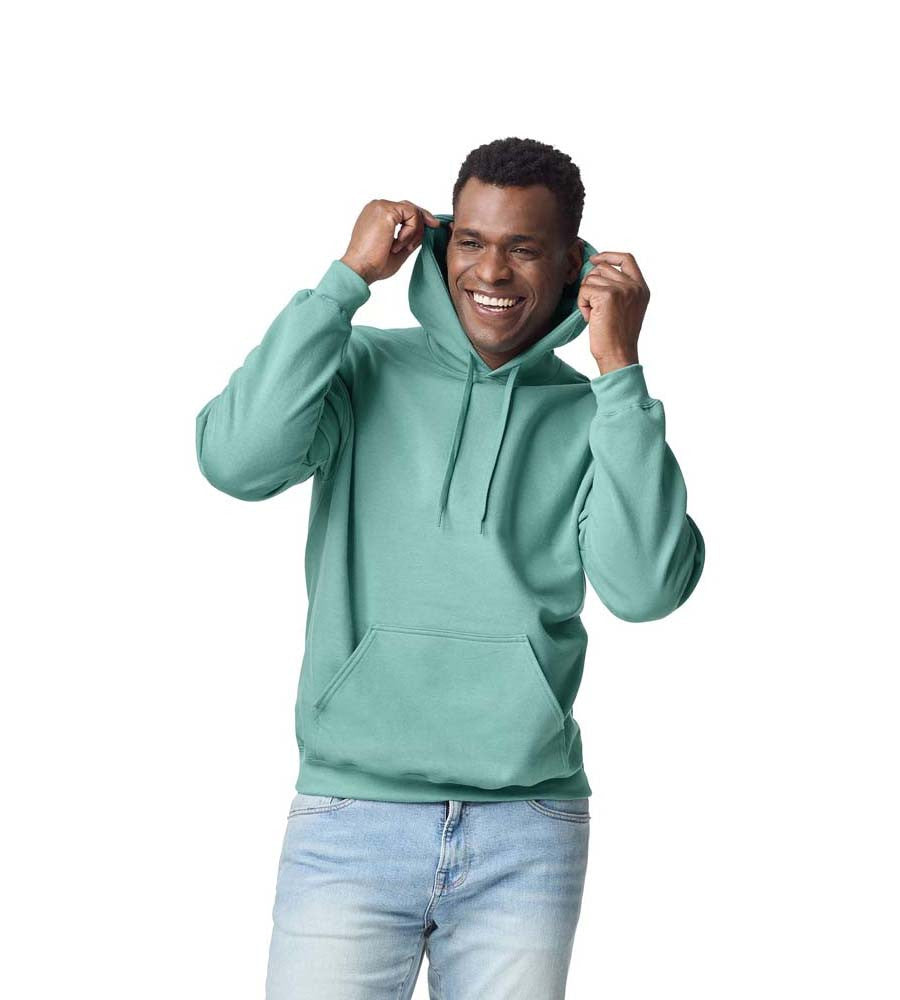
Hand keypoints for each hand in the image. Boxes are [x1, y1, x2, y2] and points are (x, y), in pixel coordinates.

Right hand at [340, 199, 440, 283]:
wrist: (360, 269)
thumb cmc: (373, 263)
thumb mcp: (399, 248)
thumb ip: (410, 236)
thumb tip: (425, 231)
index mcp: (376, 215)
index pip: (403, 210)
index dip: (419, 218)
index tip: (433, 225)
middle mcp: (377, 207)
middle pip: (410, 207)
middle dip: (422, 222)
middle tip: (426, 235)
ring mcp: (381, 206)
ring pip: (413, 212)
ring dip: (414, 233)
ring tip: (400, 248)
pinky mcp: (386, 210)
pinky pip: (412, 215)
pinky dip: (411, 232)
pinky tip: (398, 244)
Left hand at [577, 251, 649, 373]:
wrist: (618, 355)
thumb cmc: (618, 337)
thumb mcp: (627, 308)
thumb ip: (620, 288)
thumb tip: (596, 269)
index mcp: (641, 288)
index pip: (627, 258)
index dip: (608, 255)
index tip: (594, 260)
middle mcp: (634, 286)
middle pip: (603, 268)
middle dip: (591, 284)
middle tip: (594, 307)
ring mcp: (622, 289)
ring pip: (591, 279)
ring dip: (586, 297)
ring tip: (594, 315)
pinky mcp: (607, 295)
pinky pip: (584, 290)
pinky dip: (582, 304)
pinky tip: (590, 318)